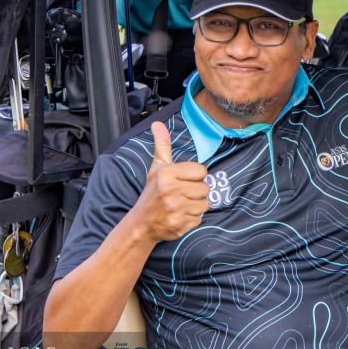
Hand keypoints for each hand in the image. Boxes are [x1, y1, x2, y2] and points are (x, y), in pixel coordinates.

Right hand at [128, 122, 209, 242]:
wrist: (142, 223)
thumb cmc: (153, 192)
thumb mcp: (157, 168)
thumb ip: (162, 146)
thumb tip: (157, 123)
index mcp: (167, 174)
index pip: (202, 171)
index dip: (194, 176)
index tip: (182, 180)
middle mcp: (171, 190)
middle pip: (205, 188)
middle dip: (196, 191)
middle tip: (181, 194)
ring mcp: (175, 209)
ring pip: (205, 204)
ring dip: (195, 205)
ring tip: (181, 204)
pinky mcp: (180, 225)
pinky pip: (199, 218)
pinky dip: (192, 218)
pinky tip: (179, 215)